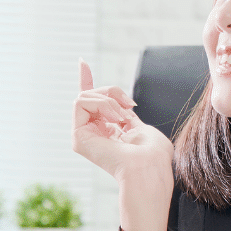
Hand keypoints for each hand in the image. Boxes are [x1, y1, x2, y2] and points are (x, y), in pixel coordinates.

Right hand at [72, 59, 174, 183]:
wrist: (148, 168)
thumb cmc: (152, 154)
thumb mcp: (140, 126)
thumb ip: (125, 113)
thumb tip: (120, 102)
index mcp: (107, 132)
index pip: (91, 104)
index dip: (86, 80)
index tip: (82, 62)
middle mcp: (92, 133)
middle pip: (91, 94)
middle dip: (112, 91)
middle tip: (130, 106)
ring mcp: (83, 136)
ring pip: (84, 95)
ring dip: (108, 99)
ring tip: (123, 117)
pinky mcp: (78, 137)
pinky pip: (81, 101)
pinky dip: (101, 103)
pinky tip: (115, 119)